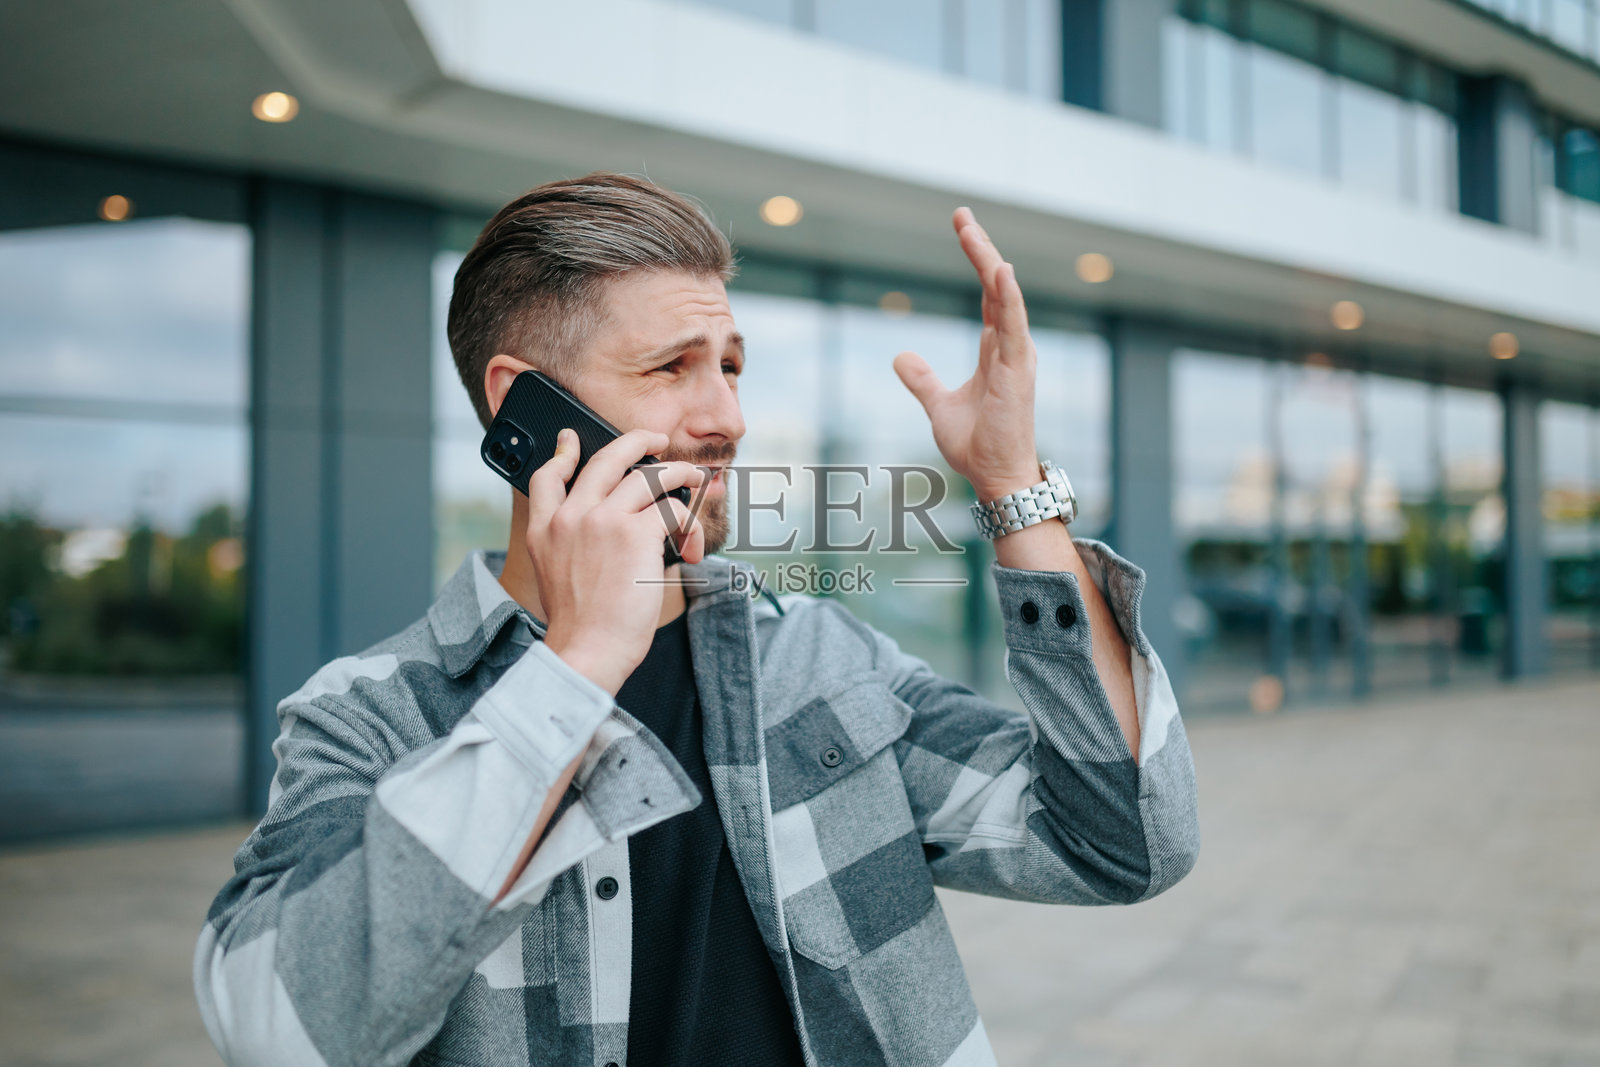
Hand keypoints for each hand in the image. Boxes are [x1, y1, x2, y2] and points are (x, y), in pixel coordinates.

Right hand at [524, 428, 706, 693]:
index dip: (562, 453)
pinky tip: (691, 547)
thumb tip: (610, 526)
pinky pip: (672, 510)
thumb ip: (568, 544)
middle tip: (657, 439)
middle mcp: (570, 516)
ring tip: (697, 479)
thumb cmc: (581, 626)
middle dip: (637, 441)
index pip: (547, 475)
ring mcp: (602, 519)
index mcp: (544, 529)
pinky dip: (689, 525)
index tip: (571, 440)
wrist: (587, 650)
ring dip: (680, 473)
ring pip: (650, 475)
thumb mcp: (553, 575)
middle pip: (606, 459)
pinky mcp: (636, 533)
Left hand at [893, 207, 1039, 499]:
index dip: (978, 260)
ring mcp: (1017, 357)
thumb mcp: (939, 405)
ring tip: (971, 231)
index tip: (964, 227)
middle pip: (997, 286)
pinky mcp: (1018, 372)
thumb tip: (901, 356)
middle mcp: (1012, 346)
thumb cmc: (977, 444)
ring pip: (1006, 298)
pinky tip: (1000, 270)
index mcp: (997, 350)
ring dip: (989, 262)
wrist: (995, 476)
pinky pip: (1015, 327)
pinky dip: (1009, 298)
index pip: (988, 294)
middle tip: (961, 215)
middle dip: (980, 249)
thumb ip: (923, 379)